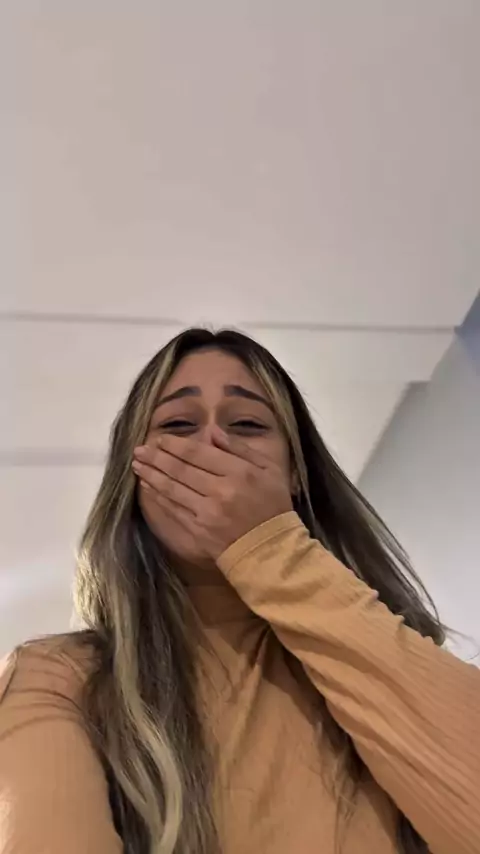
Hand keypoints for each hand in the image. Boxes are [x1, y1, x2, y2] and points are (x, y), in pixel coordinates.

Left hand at [132, 426, 292, 561]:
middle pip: (181, 469)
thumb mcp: (269, 470)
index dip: (175, 445)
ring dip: (152, 474)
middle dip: (157, 457)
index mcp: (239, 473)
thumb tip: (212, 431)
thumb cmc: (273, 507)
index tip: (160, 439)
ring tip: (137, 464)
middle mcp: (220, 491)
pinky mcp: (199, 531)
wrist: (271, 550)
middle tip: (139, 449)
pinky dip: (158, 496)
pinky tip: (148, 486)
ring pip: (173, 488)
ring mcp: (207, 513)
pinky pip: (174, 509)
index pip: (199, 453)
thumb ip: (240, 448)